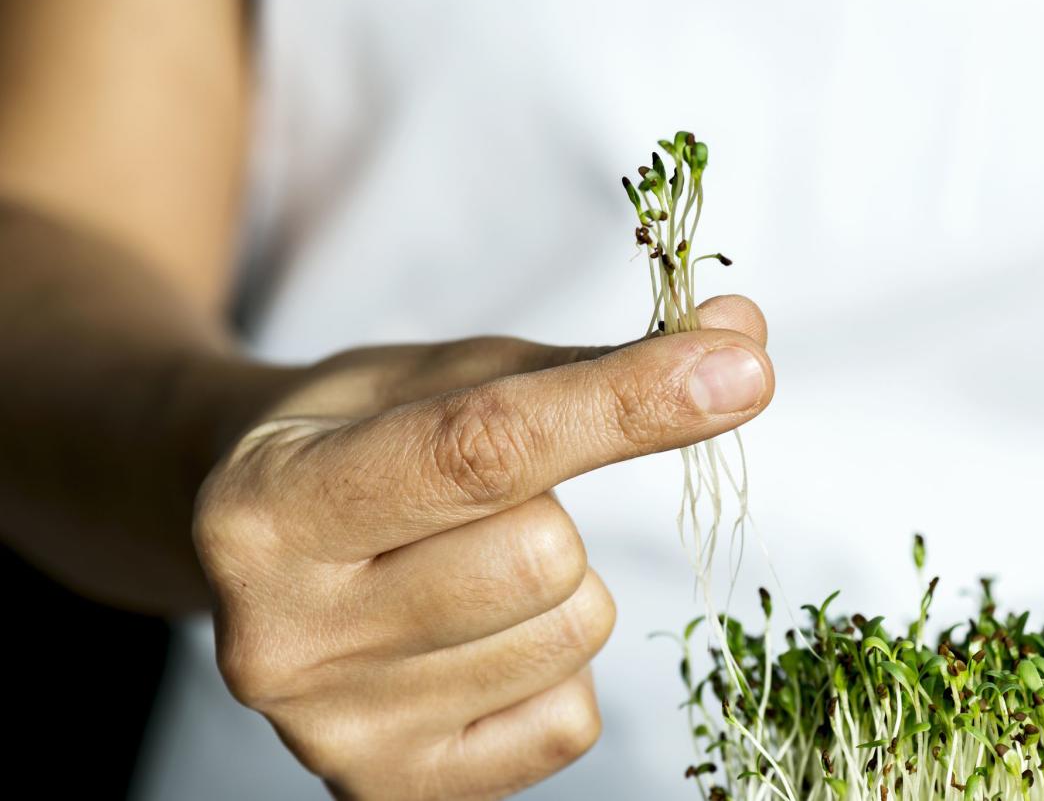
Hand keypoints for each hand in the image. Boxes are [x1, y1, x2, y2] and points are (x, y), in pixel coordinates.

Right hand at [193, 295, 772, 799]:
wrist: (252, 547)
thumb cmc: (358, 441)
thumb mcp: (441, 375)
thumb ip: (589, 364)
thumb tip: (739, 340)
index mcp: (268, 505)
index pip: (480, 452)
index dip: (625, 405)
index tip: (740, 370)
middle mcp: (284, 635)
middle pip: (543, 557)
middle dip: (556, 510)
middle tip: (484, 504)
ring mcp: (336, 732)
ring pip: (571, 633)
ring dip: (561, 585)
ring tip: (468, 565)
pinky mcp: (396, 791)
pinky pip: (571, 719)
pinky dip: (557, 665)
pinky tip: (475, 636)